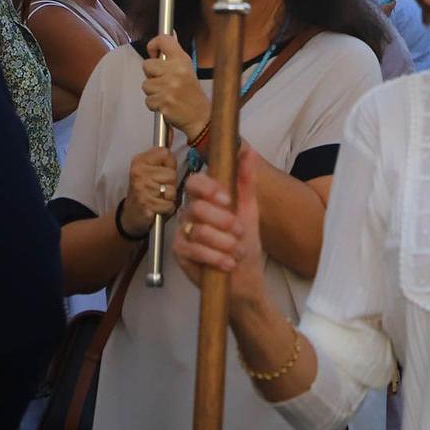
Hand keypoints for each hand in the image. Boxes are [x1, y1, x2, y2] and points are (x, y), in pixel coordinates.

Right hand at [119, 145, 179, 236]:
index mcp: (139, 161)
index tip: (161, 172)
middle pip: (172, 174)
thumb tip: (170, 128)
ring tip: (158, 198)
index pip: (167, 154)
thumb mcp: (150, 168)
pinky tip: (158, 208)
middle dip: (170, 183)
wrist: (130, 215)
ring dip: (169, 198)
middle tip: (159, 188)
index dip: (169, 165)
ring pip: (172, 190)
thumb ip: (162, 152)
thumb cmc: (144, 190)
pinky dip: (167, 209)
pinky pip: (169, 205)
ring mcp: (141, 189)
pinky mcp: (146, 205)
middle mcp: (138, 173)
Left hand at [143, 34, 211, 138]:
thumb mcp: (187, 67)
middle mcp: (175, 71)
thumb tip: (170, 33)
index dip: (153, 45)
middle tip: (163, 80)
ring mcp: (169, 87)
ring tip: (166, 93)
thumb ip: (174, 52)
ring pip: (145, 84)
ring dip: (153, 91)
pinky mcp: (163, 102)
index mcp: (182, 60)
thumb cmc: (192, 92)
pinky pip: (148, 100)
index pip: (163, 40)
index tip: (153, 52)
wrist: (200, 116)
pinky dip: (154, 103)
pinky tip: (165, 103)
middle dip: (151, 74)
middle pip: (147, 65)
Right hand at [174, 146, 269, 307]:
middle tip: (239, 232)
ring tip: (237, 251)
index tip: (227, 200)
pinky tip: (228, 263)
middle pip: (197, 207)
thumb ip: (246, 180)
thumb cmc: (245, 242)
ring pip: (198, 230)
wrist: (245, 278)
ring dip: (223, 242)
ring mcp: (183, 233)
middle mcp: (190, 213)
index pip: (195, 182)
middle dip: (223, 221)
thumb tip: (248, 151)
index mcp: (206, 199)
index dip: (208, 188)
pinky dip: (215, 257)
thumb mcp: (249, 210)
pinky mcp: (179, 253)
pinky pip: (193, 249)